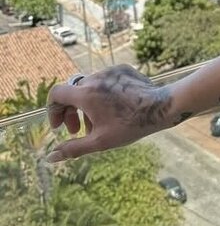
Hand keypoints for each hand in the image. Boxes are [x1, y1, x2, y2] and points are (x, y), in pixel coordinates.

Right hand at [46, 64, 180, 162]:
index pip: (56, 95)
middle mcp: (95, 78)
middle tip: (76, 130)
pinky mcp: (123, 69)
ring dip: (88, 105)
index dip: (54, 111)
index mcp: (86, 93)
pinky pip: (105, 81)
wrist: (162, 107)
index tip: (60, 126)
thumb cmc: (132, 125)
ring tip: (98, 123)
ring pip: (89, 87)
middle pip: (72, 92)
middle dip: (71, 112)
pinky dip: (103, 94)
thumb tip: (50, 157)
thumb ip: (73, 149)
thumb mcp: (100, 141)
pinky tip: (114, 108)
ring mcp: (110, 71)